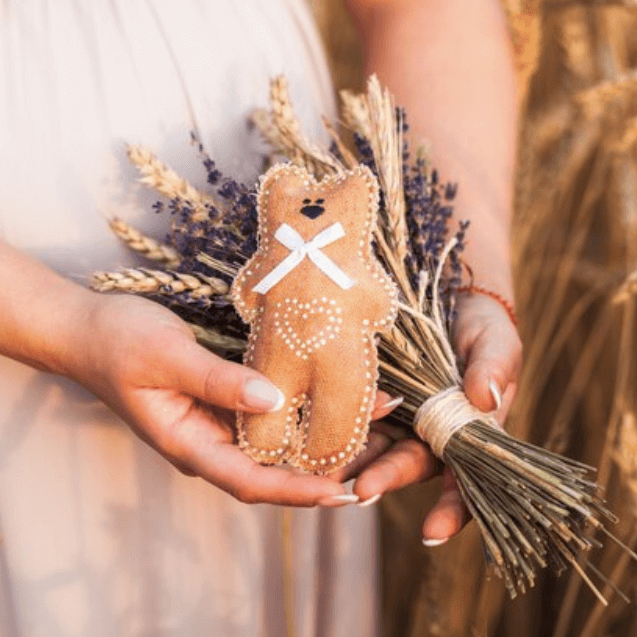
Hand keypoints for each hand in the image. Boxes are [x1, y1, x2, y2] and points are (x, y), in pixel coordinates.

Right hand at [67, 292, 352, 506]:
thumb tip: (273, 400)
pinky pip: (269, 411)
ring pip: (277, 441)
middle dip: (326, 468)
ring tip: (374, 425)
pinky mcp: (224, 398)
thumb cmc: (117, 342)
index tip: (343, 492)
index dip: (297, 490)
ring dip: (321, 437)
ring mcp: (218, 421)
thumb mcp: (167, 356)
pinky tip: (332, 395)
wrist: (87, 327)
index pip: (251, 481)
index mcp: (190, 444)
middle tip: (379, 456)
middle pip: (274, 468)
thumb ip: (217, 380)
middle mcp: (209, 441)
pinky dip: (301, 408)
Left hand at [341, 292, 521, 543]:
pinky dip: (337, 427)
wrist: (448, 298)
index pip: (465, 480)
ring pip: (375, 447)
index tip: (432, 533)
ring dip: (352, 463)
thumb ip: (493, 368)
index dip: (452, 509)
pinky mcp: (373, 395)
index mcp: (468, 432)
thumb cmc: (481, 327)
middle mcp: (430, 433)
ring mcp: (399, 416)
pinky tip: (313, 436)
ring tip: (326, 473)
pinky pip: (355, 415)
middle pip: (409, 465)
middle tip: (361, 491)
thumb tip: (485, 399)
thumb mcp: (495, 343)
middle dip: (386, 480)